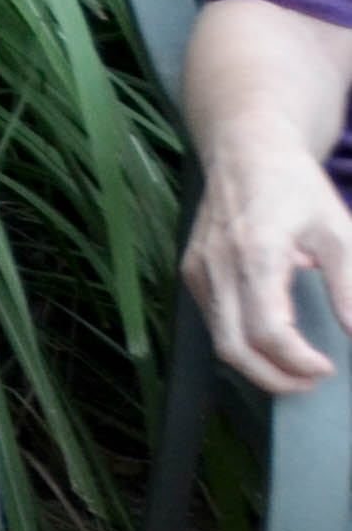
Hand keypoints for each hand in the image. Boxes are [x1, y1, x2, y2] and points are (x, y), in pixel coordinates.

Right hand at [188, 115, 351, 392]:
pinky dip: (243, 343)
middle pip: (235, 348)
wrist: (244, 149)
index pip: (268, 331)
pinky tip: (274, 341)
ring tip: (298, 367)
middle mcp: (216, 265)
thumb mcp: (337, 229)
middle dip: (277, 378)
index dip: (299, 363)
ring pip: (221, 342)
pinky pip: (214, 323)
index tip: (328, 368)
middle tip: (314, 380)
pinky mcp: (194, 273)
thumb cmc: (292, 185)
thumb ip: (348, 286)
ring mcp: (199, 270)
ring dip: (259, 367)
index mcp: (254, 252)